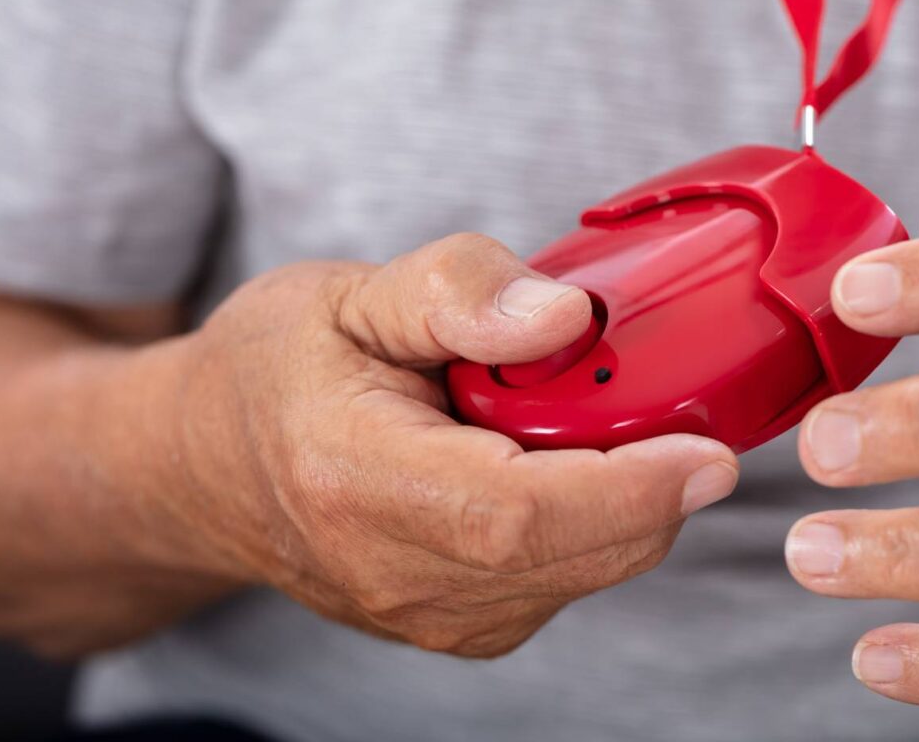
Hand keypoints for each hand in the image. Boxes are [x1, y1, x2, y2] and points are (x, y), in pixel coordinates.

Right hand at [166, 234, 736, 657]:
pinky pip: (567, 579)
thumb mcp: (350, 293)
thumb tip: (567, 319)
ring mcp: (430, 617)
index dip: (628, 486)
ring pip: (585, 570)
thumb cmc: (275, 371)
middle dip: (651, 482)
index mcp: (355, 480)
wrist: (209, 465)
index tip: (709, 449)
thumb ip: (458, 292)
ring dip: (627, 499)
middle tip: (676, 404)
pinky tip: (562, 462)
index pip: (517, 515)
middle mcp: (393, 575)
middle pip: (573, 551)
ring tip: (589, 420)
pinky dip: (598, 521)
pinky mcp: (461, 626)